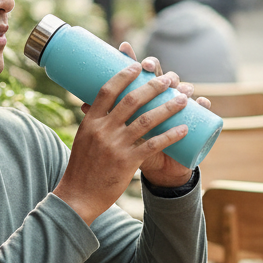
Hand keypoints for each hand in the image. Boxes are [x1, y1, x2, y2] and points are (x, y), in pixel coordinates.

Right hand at [55, 51, 196, 223]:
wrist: (78, 197)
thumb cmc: (81, 168)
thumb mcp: (83, 139)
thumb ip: (95, 123)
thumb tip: (98, 104)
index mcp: (90, 122)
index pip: (107, 90)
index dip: (124, 75)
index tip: (138, 65)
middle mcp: (102, 130)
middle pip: (132, 100)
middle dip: (153, 86)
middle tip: (169, 78)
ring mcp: (115, 146)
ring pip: (147, 120)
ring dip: (168, 107)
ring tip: (184, 98)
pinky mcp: (128, 162)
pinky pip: (154, 144)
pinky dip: (171, 135)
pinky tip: (184, 128)